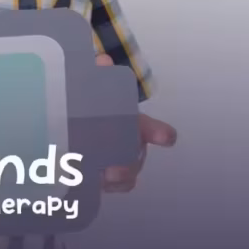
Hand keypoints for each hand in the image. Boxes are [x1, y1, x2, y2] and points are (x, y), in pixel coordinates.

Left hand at [96, 53, 176, 192]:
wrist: (83, 124)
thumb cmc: (97, 108)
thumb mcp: (96, 92)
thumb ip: (100, 77)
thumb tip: (102, 61)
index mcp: (133, 124)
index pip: (153, 128)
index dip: (159, 132)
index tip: (165, 137)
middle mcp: (133, 145)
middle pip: (137, 159)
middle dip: (127, 166)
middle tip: (111, 170)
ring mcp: (123, 163)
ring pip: (126, 177)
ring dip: (115, 180)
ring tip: (98, 178)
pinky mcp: (109, 178)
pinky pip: (114, 187)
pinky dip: (105, 187)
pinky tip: (90, 184)